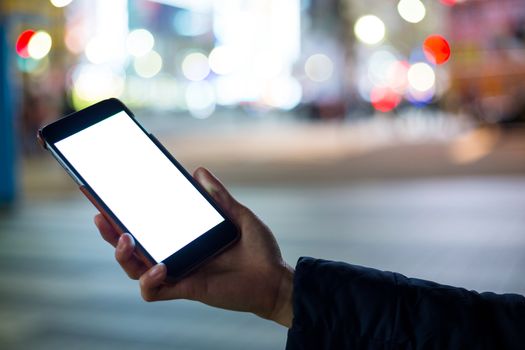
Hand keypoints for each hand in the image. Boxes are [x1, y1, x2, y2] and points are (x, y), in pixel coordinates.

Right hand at [94, 167, 293, 327]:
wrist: (275, 280)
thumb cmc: (259, 250)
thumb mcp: (238, 216)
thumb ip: (219, 197)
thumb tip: (199, 172)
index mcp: (186, 237)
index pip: (149, 225)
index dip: (126, 214)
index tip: (110, 196)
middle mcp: (177, 254)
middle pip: (132, 247)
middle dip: (111, 233)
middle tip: (102, 215)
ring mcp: (179, 272)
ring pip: (135, 268)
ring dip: (123, 256)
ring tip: (126, 240)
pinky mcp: (186, 288)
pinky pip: (154, 291)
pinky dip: (149, 280)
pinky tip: (159, 266)